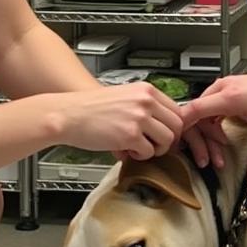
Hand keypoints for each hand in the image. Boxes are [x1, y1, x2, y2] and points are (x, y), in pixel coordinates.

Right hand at [52, 82, 183, 160]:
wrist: (69, 114)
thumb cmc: (91, 108)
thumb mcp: (124, 96)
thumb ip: (144, 106)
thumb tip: (162, 124)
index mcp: (146, 90)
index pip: (176, 109)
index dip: (173, 126)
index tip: (166, 134)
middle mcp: (146, 101)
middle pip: (177, 125)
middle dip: (169, 140)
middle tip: (156, 146)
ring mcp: (139, 118)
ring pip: (167, 140)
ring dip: (155, 149)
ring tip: (140, 148)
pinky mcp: (130, 135)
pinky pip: (148, 152)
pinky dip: (140, 156)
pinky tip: (127, 151)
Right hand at [180, 70, 246, 181]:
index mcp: (231, 97)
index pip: (193, 109)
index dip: (181, 127)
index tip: (176, 144)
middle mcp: (224, 88)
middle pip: (196, 113)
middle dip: (198, 139)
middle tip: (208, 161)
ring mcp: (227, 86)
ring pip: (203, 110)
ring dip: (205, 132)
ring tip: (217, 154)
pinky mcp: (231, 88)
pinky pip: (211, 106)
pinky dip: (211, 123)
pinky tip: (221, 138)